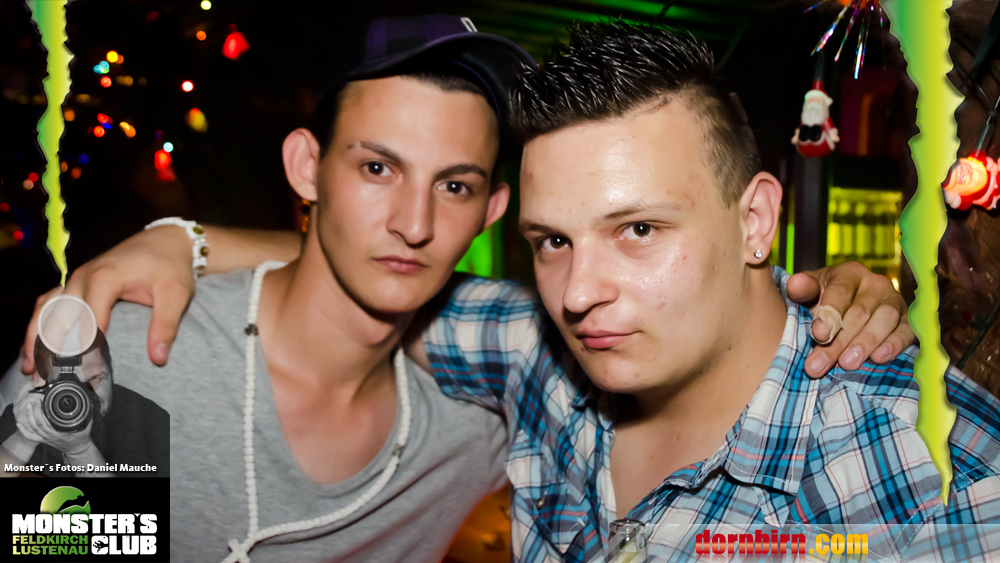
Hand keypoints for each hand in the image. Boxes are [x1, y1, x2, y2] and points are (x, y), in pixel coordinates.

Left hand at [15, 386, 94, 455]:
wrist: (77, 450)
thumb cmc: (82, 438)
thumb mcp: (87, 427)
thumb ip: (87, 416)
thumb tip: (90, 403)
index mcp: (59, 434)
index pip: (45, 423)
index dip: (40, 412)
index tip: (41, 400)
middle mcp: (50, 437)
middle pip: (36, 424)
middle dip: (33, 411)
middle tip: (35, 400)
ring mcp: (45, 439)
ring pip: (32, 429)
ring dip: (28, 417)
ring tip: (28, 406)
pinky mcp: (43, 440)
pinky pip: (30, 436)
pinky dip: (23, 431)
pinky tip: (18, 424)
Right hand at [21, 225, 194, 372]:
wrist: (165, 240)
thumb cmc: (170, 266)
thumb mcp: (176, 294)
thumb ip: (165, 326)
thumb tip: (158, 358)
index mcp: (104, 278)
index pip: (89, 323)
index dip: (88, 353)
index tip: (89, 378)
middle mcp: (82, 277)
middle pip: (58, 318)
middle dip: (50, 350)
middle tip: (47, 380)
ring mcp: (75, 279)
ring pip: (46, 310)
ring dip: (35, 338)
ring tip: (31, 369)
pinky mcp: (75, 283)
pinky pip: (49, 303)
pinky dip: (39, 324)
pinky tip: (36, 347)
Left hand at [786, 261, 913, 377]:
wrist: (847, 308)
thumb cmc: (824, 299)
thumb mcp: (810, 292)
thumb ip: (802, 289)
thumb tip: (794, 285)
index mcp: (849, 273)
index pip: (840, 292)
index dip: (830, 314)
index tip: (819, 335)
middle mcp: (875, 284)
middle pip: (860, 312)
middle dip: (840, 340)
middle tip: (821, 364)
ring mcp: (894, 301)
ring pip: (885, 320)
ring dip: (866, 343)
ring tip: (848, 363)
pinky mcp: (908, 320)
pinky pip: (906, 331)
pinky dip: (895, 344)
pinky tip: (880, 357)